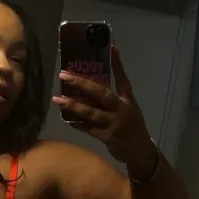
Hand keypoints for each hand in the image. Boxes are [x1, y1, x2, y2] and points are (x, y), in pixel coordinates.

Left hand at [53, 46, 156, 174]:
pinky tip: (66, 119)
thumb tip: (89, 88)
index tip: (112, 46)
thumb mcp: (129, 110)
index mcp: (128, 101)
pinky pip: (88, 128)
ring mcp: (114, 124)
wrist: (140, 152)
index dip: (117, 63)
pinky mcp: (107, 137)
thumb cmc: (131, 127)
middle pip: (101, 93)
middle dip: (82, 83)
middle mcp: (121, 110)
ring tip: (58, 99)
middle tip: (64, 75)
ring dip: (73, 105)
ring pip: (91, 112)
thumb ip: (113, 99)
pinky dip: (77, 123)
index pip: (123, 78)